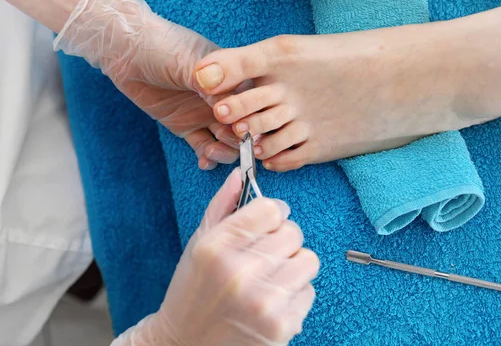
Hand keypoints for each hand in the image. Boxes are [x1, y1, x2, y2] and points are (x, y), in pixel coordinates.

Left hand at [53, 0, 238, 168]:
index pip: (253, 102)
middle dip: (240, 139)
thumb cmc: (163, 47)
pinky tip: (204, 162)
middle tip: (227, 141)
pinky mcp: (186, 127)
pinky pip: (203, 147)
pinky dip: (207, 158)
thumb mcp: (190, 64)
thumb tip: (235, 107)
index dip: (252, 117)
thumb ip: (213, 86)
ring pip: (226, 141)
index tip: (243, 126)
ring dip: (225, 151)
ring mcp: (205, 114)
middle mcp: (223, 99)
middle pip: (243, 126)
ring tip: (212, 152)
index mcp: (233, 78)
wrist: (127, 51)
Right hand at [112, 169, 319, 344]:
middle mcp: (242, 272)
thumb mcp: (198, 244)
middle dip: (282, 239)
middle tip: (264, 254)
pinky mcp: (282, 325)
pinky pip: (309, 291)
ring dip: (292, 265)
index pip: (270, 209)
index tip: (268, 221)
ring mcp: (265, 300)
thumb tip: (239, 175)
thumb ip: (221, 206)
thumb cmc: (191, 292)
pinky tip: (270, 301)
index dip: (272, 212)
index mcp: (218, 247)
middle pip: (293, 232)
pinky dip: (294, 294)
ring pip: (308, 259)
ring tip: (269, 278)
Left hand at [193, 24, 481, 171]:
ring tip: (251, 137)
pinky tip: (274, 150)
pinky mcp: (321, 147)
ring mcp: (305, 121)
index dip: (214, 81)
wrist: (406, 79)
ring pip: (258, 138)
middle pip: (241, 110)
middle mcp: (290, 89)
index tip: (207, 90)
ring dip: (250, 140)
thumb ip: (258, 61)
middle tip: (225, 120)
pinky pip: (282, 160)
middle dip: (230, 116)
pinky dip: (272, 158)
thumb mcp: (302, 49)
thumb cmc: (353, 58)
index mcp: (283, 55)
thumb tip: (215, 76)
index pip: (233, 67)